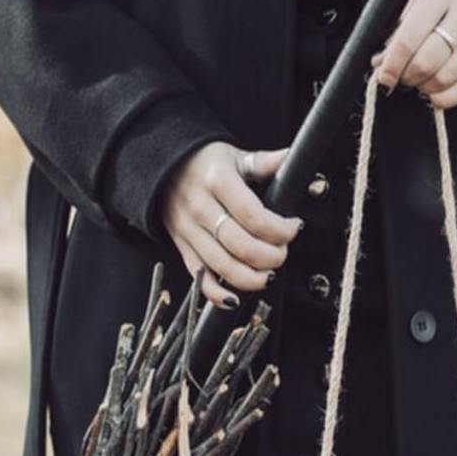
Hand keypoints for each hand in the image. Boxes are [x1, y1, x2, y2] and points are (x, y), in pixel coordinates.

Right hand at [160, 142, 301, 307]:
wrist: (162, 169)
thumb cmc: (205, 163)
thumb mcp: (234, 157)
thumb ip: (265, 162)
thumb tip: (294, 157)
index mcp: (217, 181)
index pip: (255, 216)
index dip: (280, 229)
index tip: (294, 227)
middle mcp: (200, 208)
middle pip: (242, 246)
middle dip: (272, 256)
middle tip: (283, 252)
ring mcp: (189, 231)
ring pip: (223, 266)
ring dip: (253, 278)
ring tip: (269, 274)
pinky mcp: (182, 248)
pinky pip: (200, 278)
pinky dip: (217, 295)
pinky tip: (236, 299)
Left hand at [371, 0, 456, 108]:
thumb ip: (399, 29)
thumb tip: (381, 64)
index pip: (409, 38)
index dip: (392, 64)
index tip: (384, 77)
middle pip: (426, 62)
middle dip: (407, 77)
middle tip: (402, 76)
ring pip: (445, 79)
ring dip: (424, 88)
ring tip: (419, 80)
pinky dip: (445, 98)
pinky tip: (434, 93)